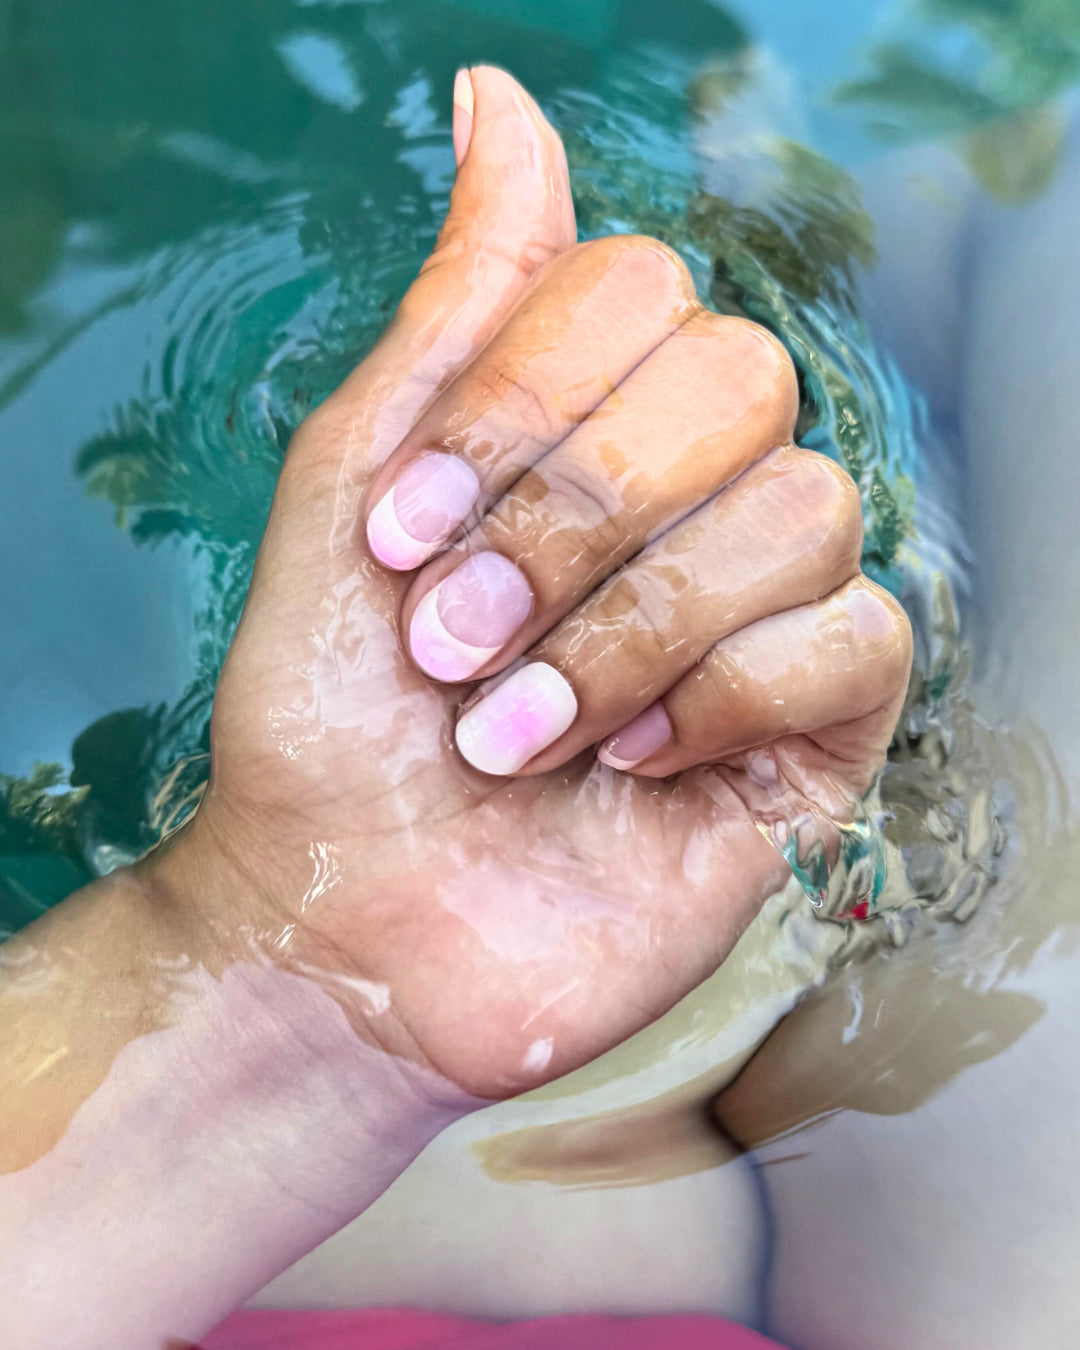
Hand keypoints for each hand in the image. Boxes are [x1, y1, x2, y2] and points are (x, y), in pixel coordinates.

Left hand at [183, 66, 911, 1099]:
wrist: (352, 929)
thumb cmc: (333, 719)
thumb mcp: (353, 485)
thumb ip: (454, 305)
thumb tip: (500, 97)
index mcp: (588, 428)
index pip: (644, 291)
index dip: (525, 397)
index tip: (405, 529)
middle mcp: (691, 501)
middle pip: (741, 381)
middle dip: (577, 513)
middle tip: (458, 634)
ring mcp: (762, 615)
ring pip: (801, 512)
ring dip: (625, 628)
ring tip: (514, 730)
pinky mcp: (816, 734)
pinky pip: (854, 642)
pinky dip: (718, 699)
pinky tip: (625, 765)